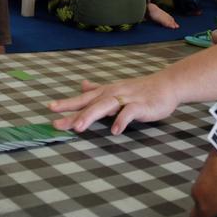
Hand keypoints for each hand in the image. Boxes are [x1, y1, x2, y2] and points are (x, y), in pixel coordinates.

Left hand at [49, 75, 179, 133]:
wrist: (166, 85)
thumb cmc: (140, 89)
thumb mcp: (116, 87)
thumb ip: (98, 89)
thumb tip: (82, 85)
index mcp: (106, 92)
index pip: (83, 98)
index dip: (67, 103)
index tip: (50, 108)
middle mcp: (113, 94)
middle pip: (90, 103)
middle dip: (73, 113)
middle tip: (57, 123)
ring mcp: (127, 99)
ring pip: (105, 106)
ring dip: (91, 116)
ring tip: (79, 128)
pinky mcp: (141, 106)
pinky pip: (129, 113)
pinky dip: (121, 121)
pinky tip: (115, 131)